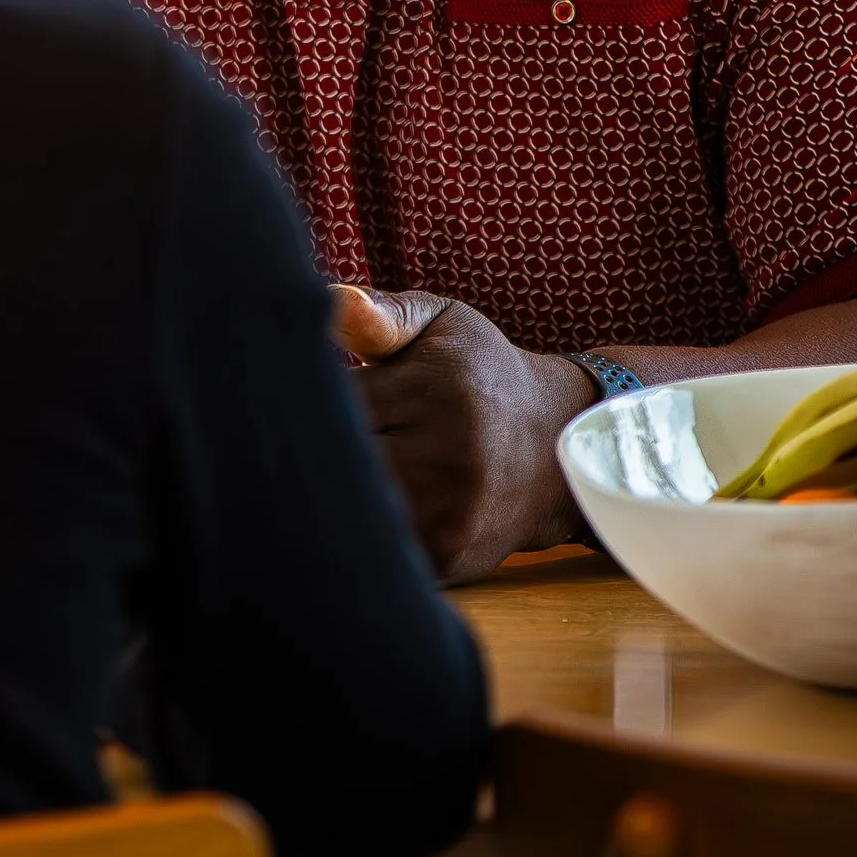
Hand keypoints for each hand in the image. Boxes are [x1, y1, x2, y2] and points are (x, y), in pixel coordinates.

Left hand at [330, 285, 593, 582]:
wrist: (551, 446)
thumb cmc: (476, 373)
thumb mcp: (441, 326)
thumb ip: (382, 315)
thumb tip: (332, 300)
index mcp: (440, 389)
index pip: (335, 403)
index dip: (310, 401)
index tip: (305, 395)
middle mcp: (452, 456)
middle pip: (339, 461)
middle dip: (316, 447)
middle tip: (317, 434)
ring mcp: (454, 514)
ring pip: (352, 507)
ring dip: (335, 491)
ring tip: (344, 465)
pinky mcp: (448, 556)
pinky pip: (373, 546)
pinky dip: (357, 527)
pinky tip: (370, 502)